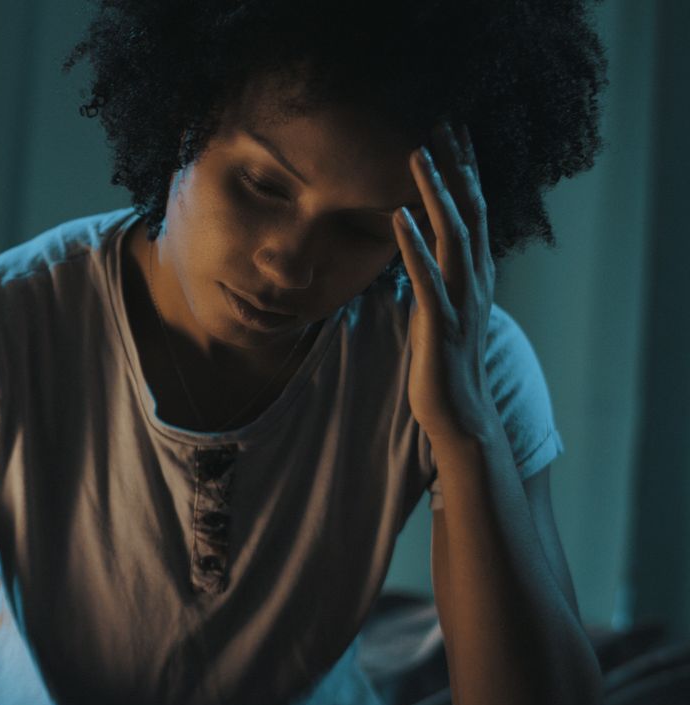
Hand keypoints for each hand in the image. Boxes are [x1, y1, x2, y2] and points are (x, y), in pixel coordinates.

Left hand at [393, 122, 498, 444]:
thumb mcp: (443, 307)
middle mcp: (475, 278)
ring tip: (417, 155)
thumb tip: (420, 243)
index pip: (474, 208)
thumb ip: (437, 273)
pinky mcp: (440, 324)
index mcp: (475, 272)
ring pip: (453, 235)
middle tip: (440, 121)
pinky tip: (397, 216)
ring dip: (435, 193)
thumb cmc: (446, 361)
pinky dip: (413, 245)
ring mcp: (461, 301)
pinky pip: (426, 278)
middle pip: (470, 209)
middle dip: (456, 165)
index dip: (465, 168)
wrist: (463, 415)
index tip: (452, 128)